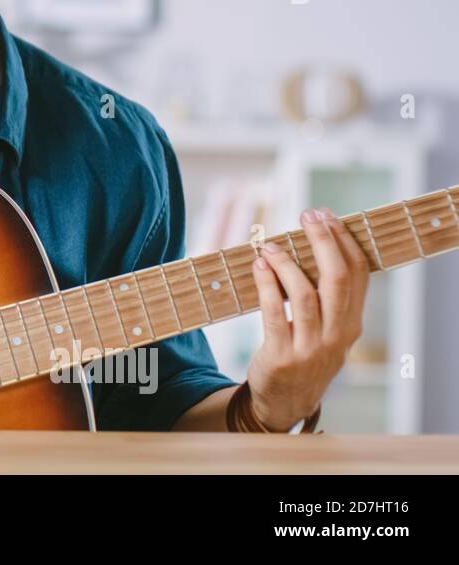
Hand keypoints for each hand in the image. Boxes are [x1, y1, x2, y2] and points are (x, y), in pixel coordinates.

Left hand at [245, 206, 370, 430]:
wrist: (286, 403)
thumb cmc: (304, 356)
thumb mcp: (327, 331)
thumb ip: (326, 298)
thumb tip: (313, 246)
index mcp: (351, 324)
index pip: (358, 274)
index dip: (344, 241)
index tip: (327, 215)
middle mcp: (337, 335)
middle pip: (336, 279)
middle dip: (324, 242)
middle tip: (308, 214)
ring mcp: (311, 348)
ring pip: (305, 295)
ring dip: (287, 264)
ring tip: (272, 245)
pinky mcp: (282, 356)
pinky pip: (275, 314)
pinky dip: (266, 285)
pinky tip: (259, 266)